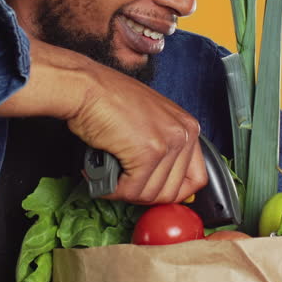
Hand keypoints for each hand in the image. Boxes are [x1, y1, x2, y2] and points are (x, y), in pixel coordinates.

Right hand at [0, 38, 206, 204]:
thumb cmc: (108, 98)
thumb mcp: (148, 119)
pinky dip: (112, 188)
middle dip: (142, 193)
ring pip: (150, 194)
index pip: (195, 178)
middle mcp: (184, 133)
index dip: (170, 191)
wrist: (86, 87)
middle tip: (122, 182)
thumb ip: (161, 145)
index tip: (150, 189)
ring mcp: (168, 143)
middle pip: (172, 191)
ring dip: (124, 191)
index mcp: (187, 126)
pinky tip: (100, 173)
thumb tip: (158, 179)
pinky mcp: (148, 153)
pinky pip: (131, 190)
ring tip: (108, 174)